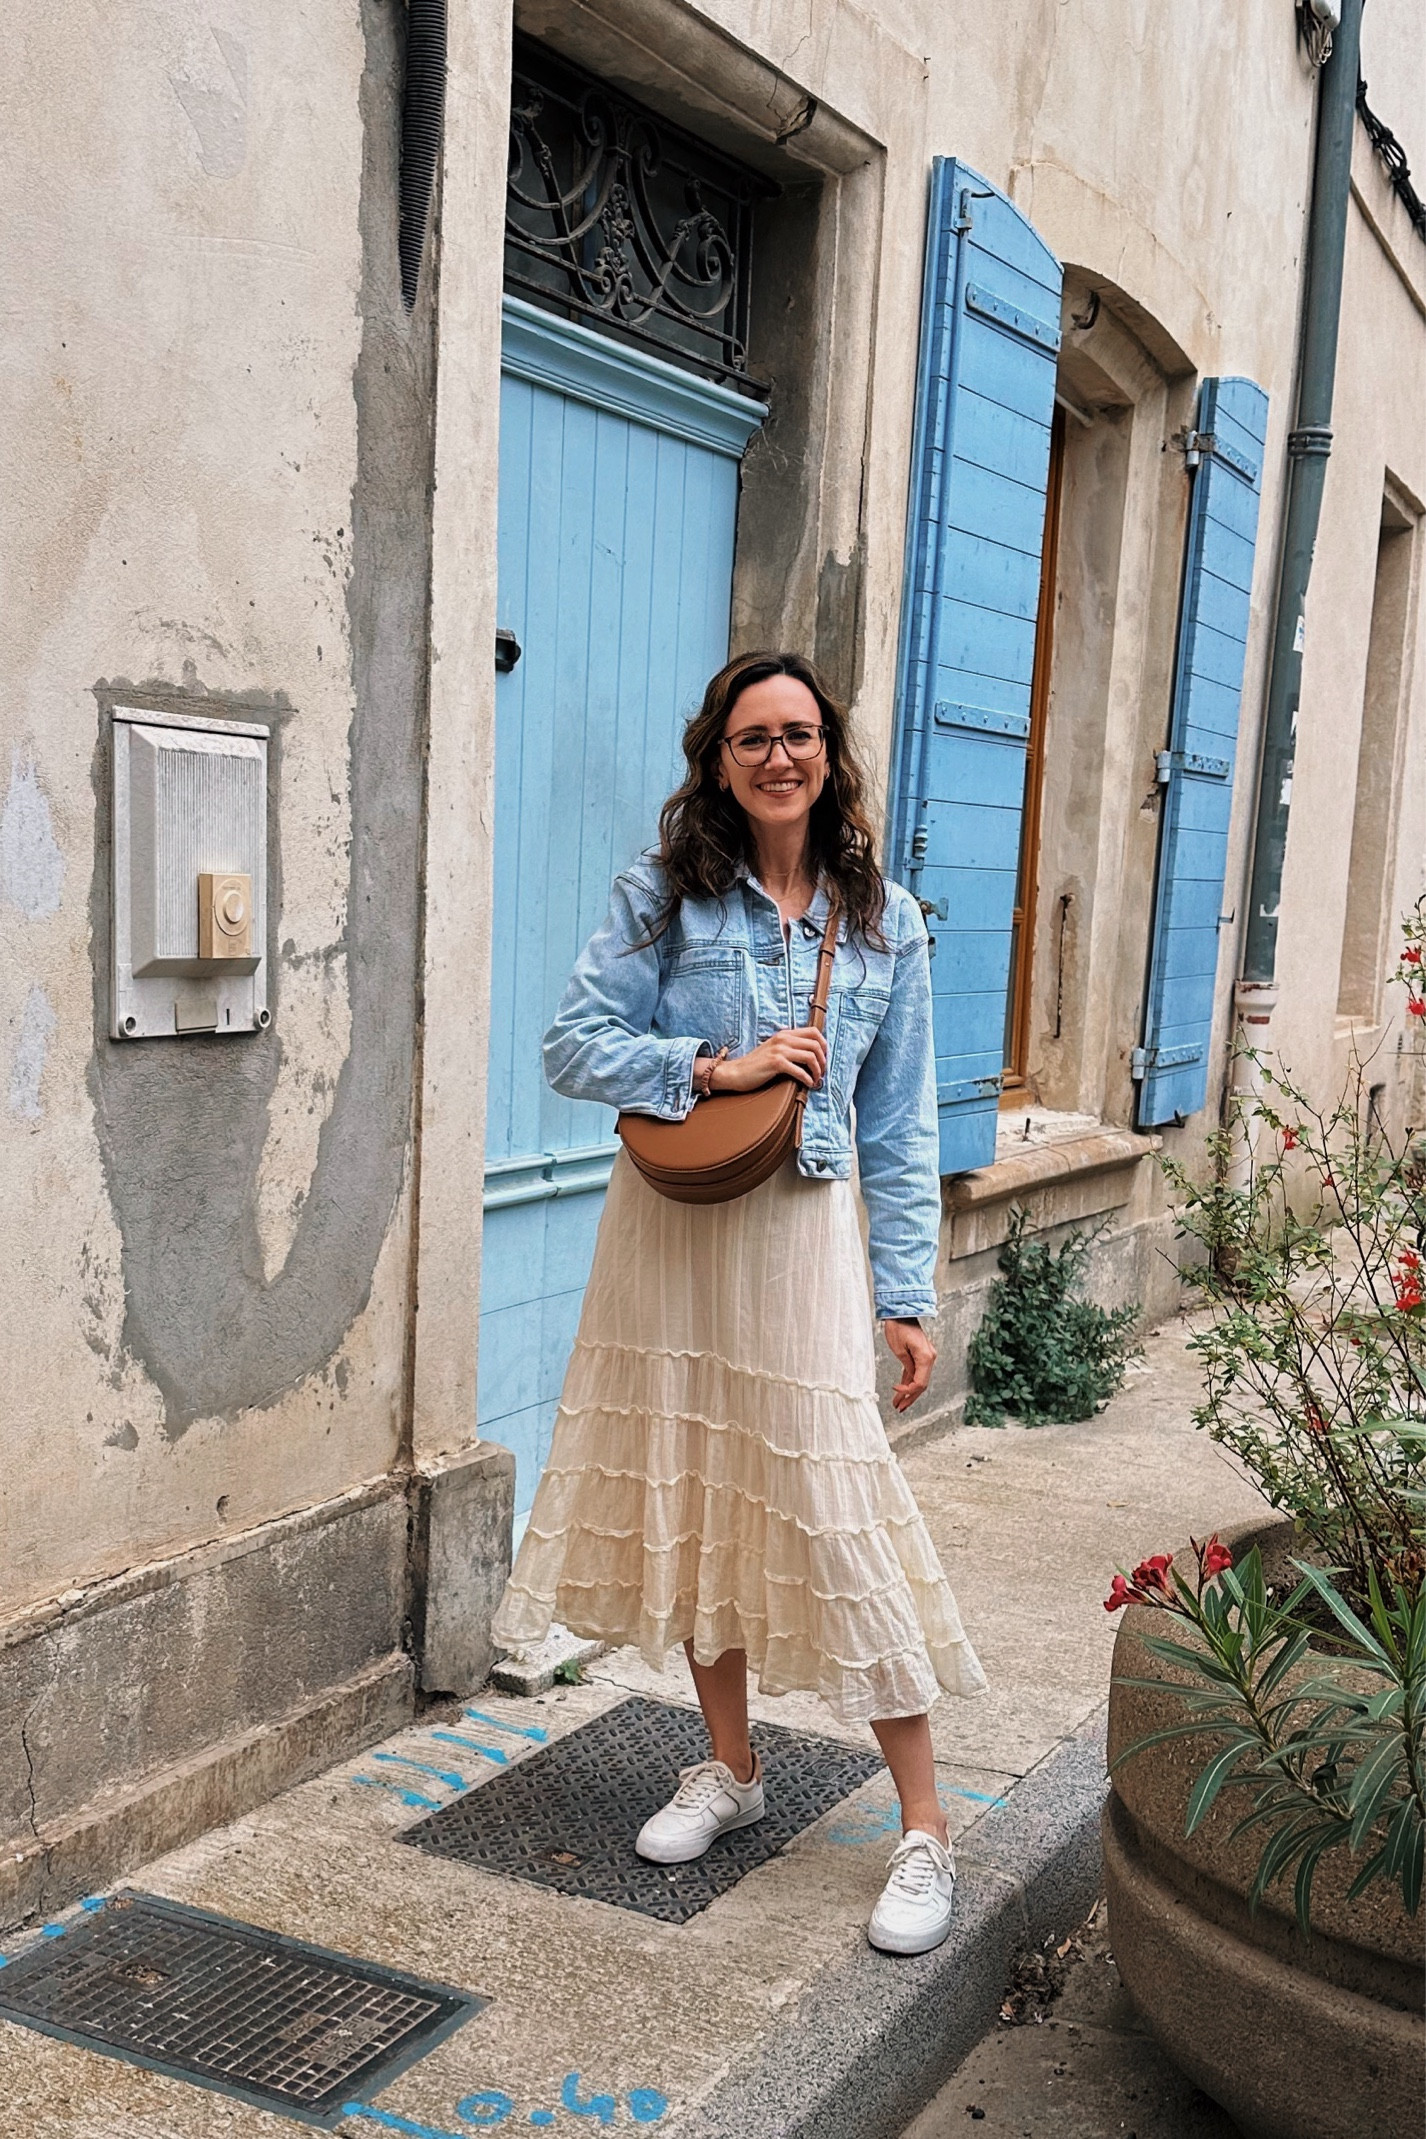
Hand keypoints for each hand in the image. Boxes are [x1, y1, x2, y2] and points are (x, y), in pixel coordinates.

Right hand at [710, 1026, 827, 1092]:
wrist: (736, 1072)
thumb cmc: (755, 1065)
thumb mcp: (773, 1049)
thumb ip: (789, 1047)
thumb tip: (810, 1054)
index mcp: (784, 1034)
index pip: (814, 1032)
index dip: (824, 1045)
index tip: (823, 1059)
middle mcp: (783, 1039)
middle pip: (816, 1044)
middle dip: (823, 1060)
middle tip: (822, 1072)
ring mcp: (779, 1050)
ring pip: (810, 1056)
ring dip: (817, 1070)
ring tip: (816, 1080)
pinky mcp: (775, 1063)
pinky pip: (799, 1070)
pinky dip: (807, 1079)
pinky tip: (808, 1084)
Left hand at [884, 1318, 934, 1411]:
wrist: (901, 1311)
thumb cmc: (898, 1327)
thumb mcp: (899, 1349)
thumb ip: (906, 1366)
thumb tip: (909, 1381)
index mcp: (926, 1357)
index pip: (920, 1383)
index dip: (907, 1391)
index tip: (895, 1391)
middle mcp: (930, 1358)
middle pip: (922, 1384)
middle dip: (910, 1397)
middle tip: (899, 1408)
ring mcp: (926, 1357)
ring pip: (919, 1380)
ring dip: (909, 1392)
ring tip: (898, 1405)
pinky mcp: (920, 1356)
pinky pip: (915, 1372)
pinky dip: (908, 1382)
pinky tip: (900, 1392)